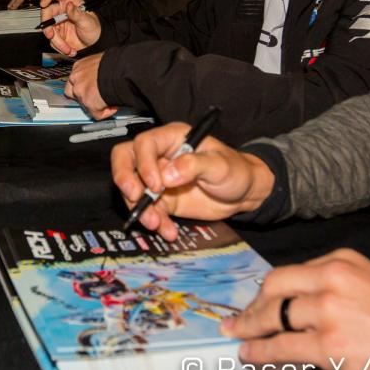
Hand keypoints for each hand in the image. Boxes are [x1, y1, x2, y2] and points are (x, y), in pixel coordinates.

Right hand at [39, 0, 101, 55]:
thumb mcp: (87, 21)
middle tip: (51, 35)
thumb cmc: (94, 29)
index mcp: (70, 1)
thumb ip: (77, 13)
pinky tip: (69, 49)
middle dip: (47, 26)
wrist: (94, 45)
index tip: (44, 2)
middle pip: (47, 12)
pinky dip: (59, 46)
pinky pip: (51, 40)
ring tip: (68, 48)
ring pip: (48, 29)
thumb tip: (69, 5)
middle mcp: (62, 10)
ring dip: (57, 41)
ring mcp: (58, 22)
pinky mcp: (56, 33)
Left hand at [65, 53, 115, 119]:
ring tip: (109, 100)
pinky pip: (97, 114)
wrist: (121, 69)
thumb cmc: (115, 62)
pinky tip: (114, 106)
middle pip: (71, 92)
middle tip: (95, 97)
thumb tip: (102, 75)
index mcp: (79, 66)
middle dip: (82, 96)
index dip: (83, 85)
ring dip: (95, 105)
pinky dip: (106, 112)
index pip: (74, 79)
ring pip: (84, 104)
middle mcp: (76, 78)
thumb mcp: (101, 60)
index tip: (91, 87)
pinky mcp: (89, 103)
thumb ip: (95, 69)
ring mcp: (80, 91)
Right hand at [110, 122, 274, 240]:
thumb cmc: (235, 170)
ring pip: (133, 189)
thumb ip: (195, 165)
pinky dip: (156, 223)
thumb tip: (168, 175)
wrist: (244, 194)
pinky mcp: (162, 200)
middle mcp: (160, 156)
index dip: (144, 163)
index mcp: (172, 138)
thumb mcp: (220, 165)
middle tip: (135, 196)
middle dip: (124, 178)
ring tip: (156, 223)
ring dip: (140, 208)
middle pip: (126, 159)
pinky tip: (169, 231)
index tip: (156, 184)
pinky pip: (149, 211)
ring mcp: (158, 179)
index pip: (145, 144)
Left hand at [221, 249, 369, 369]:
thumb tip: (307, 321)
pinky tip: (251, 357)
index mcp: (343, 261)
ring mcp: (328, 311)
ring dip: (252, 332)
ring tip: (239, 340)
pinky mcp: (328, 345)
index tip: (260, 302)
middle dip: (252, 308)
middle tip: (239, 321)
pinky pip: (282, 348)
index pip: (292, 273)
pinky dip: (262, 354)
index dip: (270, 292)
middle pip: (275, 289)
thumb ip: (338, 293)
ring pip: (275, 318)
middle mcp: (331, 279)